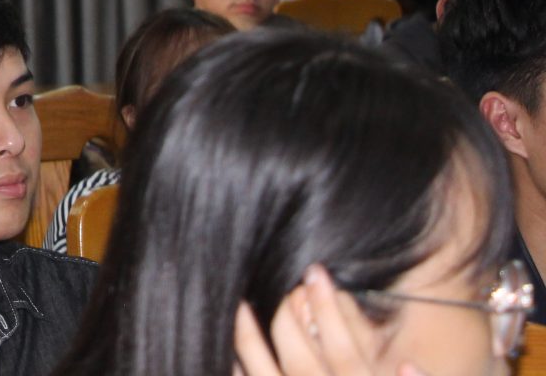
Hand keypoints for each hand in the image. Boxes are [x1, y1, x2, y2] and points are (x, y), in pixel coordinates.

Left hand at [232, 265, 431, 375]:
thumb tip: (408, 363)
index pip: (342, 349)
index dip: (330, 308)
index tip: (317, 272)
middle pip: (299, 357)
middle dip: (288, 316)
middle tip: (281, 282)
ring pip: (263, 373)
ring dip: (249, 339)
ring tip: (241, 305)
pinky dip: (236, 370)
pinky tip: (229, 351)